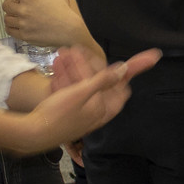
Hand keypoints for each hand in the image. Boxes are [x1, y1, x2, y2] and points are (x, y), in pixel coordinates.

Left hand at [2, 0, 90, 49]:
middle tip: (16, 3)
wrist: (67, 29)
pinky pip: (9, 30)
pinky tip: (16, 24)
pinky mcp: (24, 36)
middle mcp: (23, 10)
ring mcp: (22, 24)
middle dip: (9, 2)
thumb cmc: (61, 8)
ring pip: (6, 18)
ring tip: (18, 15)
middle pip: (5, 4)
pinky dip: (10, 26)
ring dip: (10, 14)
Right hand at [22, 50, 162, 150]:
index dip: (136, 68)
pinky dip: (66, 79)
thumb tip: (125, 68)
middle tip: (75, 49)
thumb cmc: (58, 114)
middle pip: (100, 81)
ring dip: (74, 68)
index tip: (152, 56)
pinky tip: (56, 68)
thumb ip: (104, 80)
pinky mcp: (70, 111)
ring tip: (61, 54)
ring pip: (83, 84)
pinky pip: (72, 91)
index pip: (125, 84)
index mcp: (106, 107)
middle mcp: (98, 110)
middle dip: (88, 64)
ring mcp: (84, 111)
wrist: (32, 133)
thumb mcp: (82, 93)